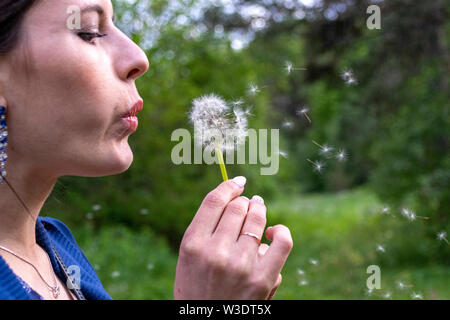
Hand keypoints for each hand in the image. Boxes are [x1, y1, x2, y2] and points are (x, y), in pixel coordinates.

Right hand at [174, 176, 292, 299]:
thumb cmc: (197, 291)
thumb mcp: (188, 260)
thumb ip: (207, 231)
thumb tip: (239, 203)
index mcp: (192, 244)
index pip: (214, 201)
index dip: (229, 186)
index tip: (237, 182)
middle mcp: (215, 251)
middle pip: (237, 207)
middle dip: (244, 201)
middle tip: (248, 202)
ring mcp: (241, 265)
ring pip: (257, 219)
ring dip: (259, 210)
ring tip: (259, 208)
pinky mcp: (263, 278)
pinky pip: (282, 241)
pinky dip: (281, 231)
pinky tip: (274, 232)